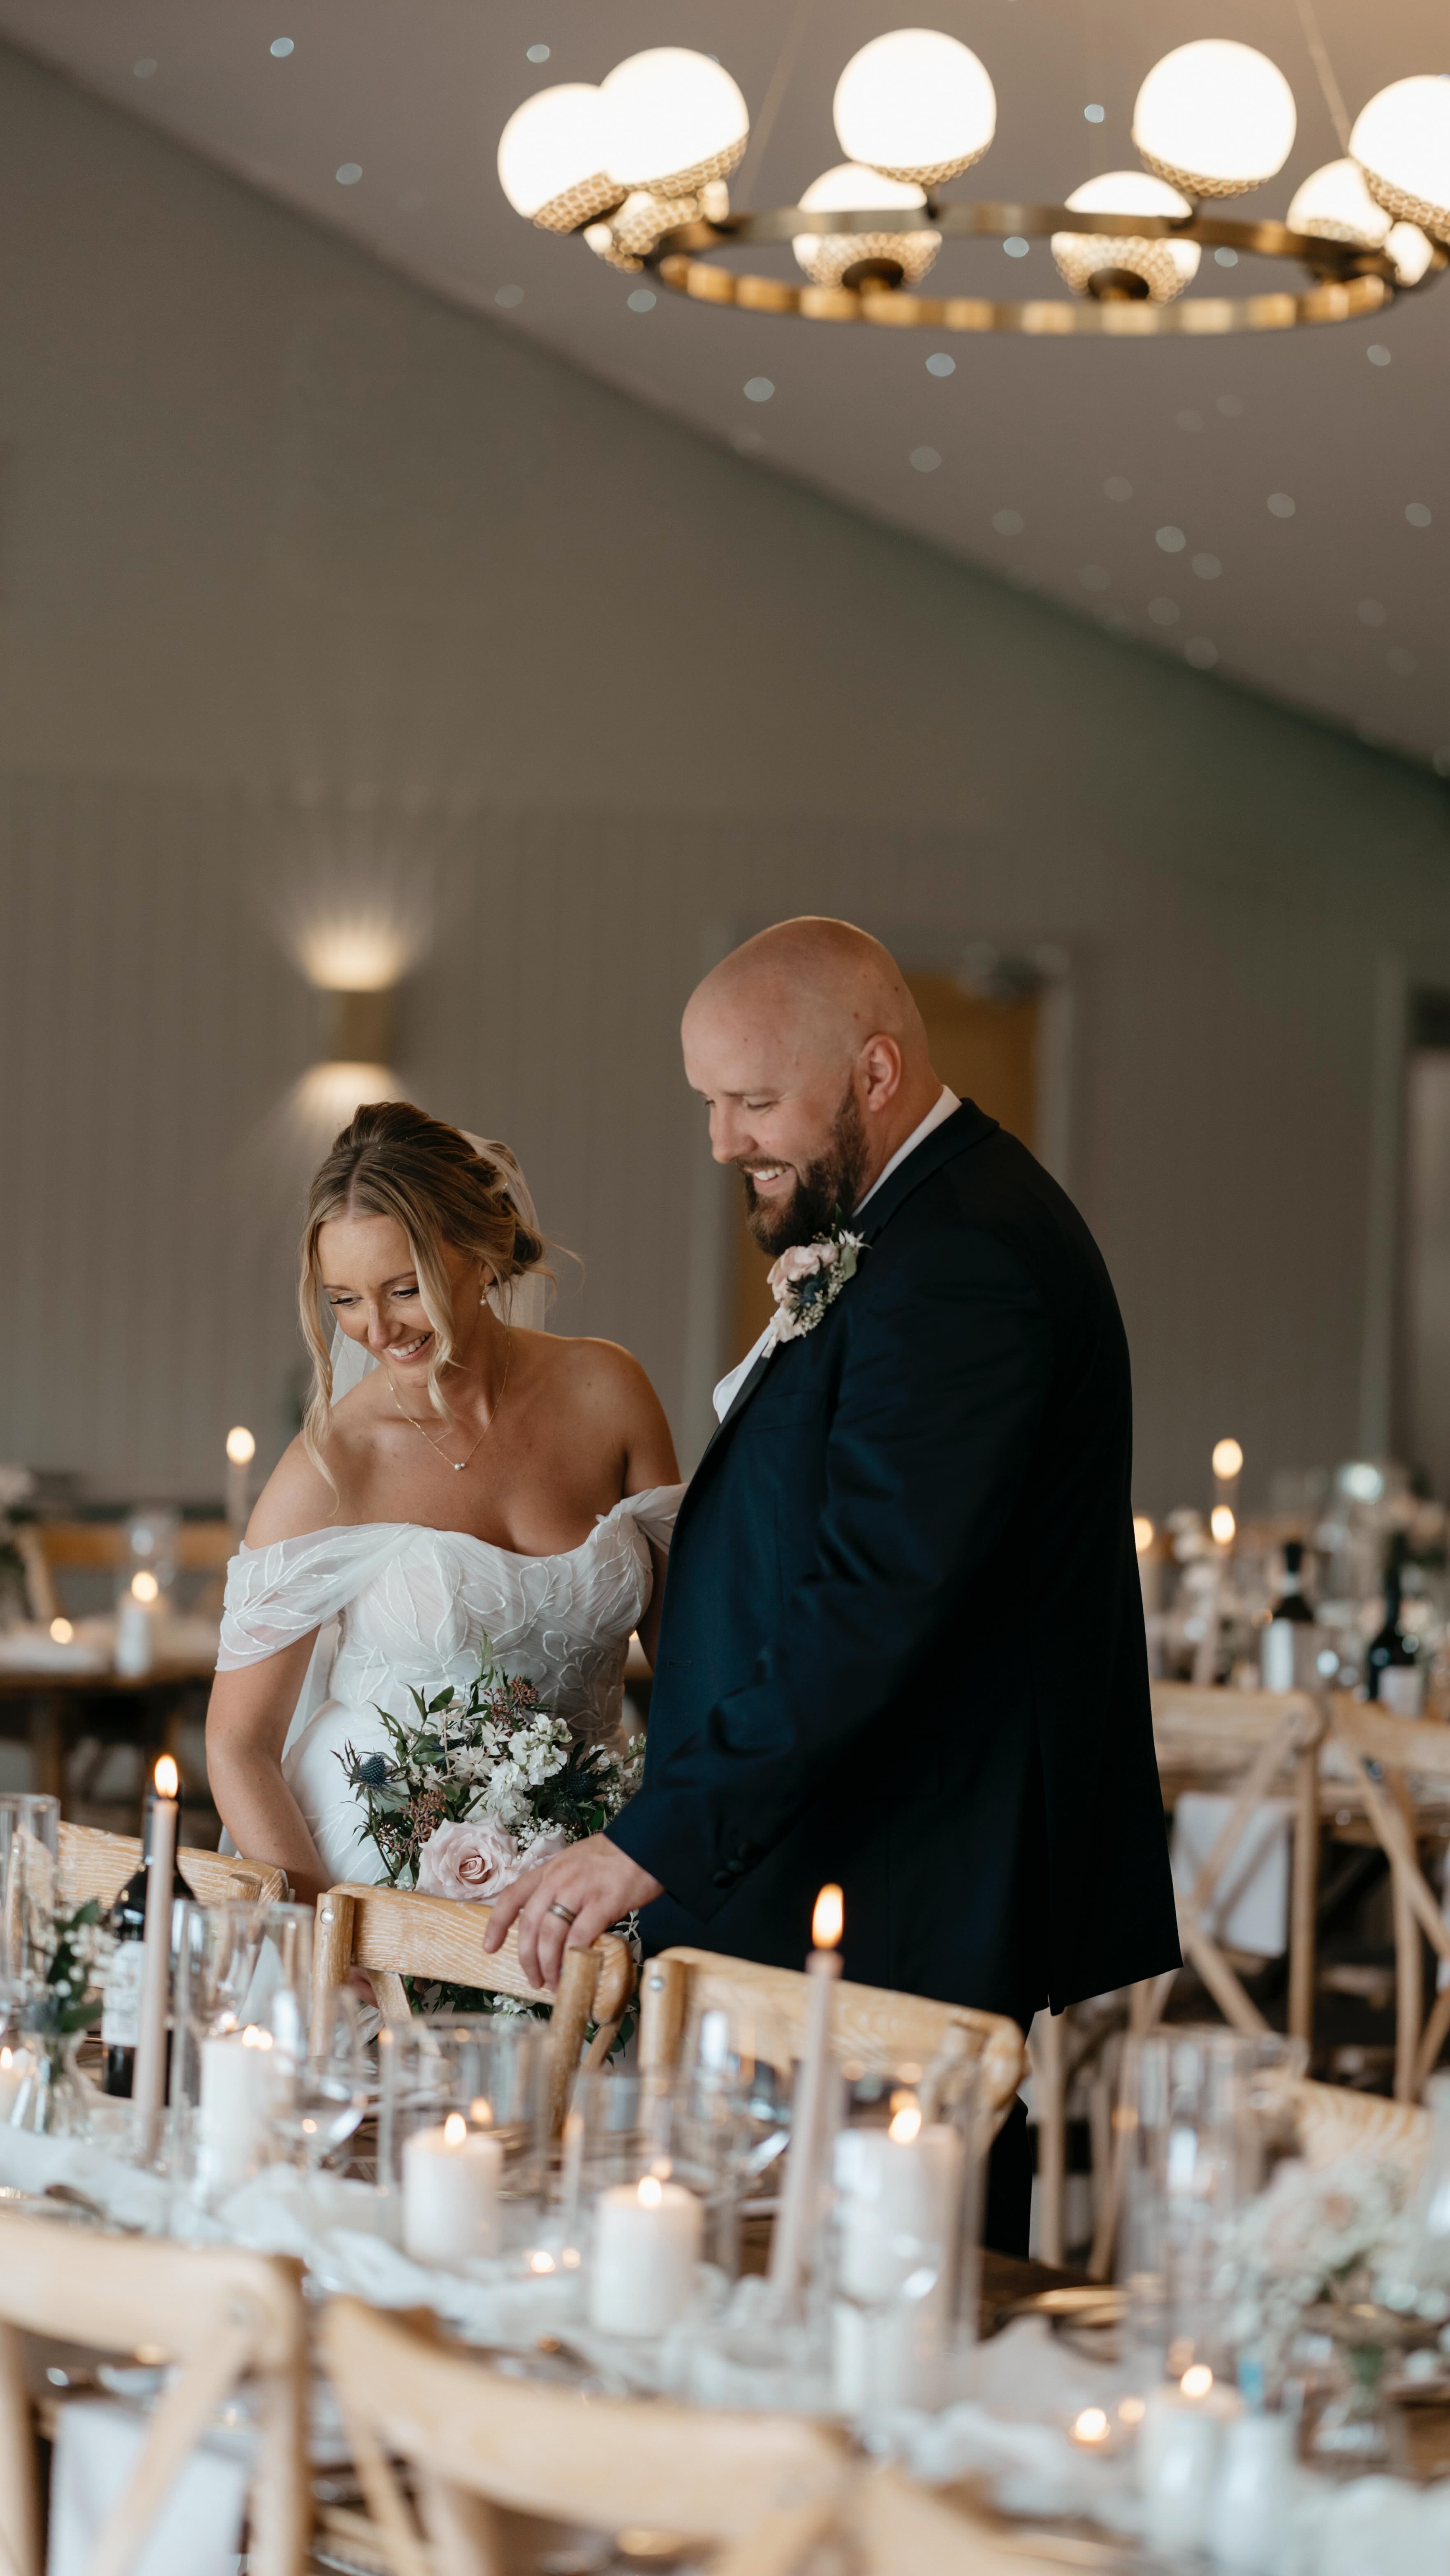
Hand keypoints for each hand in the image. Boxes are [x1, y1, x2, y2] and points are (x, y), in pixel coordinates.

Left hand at [483, 1833, 662, 1991]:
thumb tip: (556, 1925)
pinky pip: (580, 1936)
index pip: (512, 1896)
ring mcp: (580, 1890)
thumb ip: (562, 1889)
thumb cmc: (617, 1856)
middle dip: (527, 1958)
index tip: (489, 1946)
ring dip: (549, 1964)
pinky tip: (576, 1970)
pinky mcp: (603, 1902)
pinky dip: (574, 1958)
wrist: (649, 1840)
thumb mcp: (577, 1863)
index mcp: (550, 1869)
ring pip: (550, 1934)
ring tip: (554, 1982)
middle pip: (529, 1924)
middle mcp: (558, 1879)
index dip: (497, 1924)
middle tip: (534, 1978)